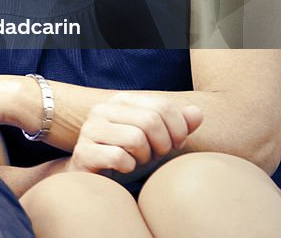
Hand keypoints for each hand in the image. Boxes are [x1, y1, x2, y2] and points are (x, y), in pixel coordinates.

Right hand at [67, 92, 202, 174]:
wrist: (96, 180)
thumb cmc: (131, 157)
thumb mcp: (158, 141)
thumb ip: (178, 125)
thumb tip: (197, 113)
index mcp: (121, 101)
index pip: (162, 105)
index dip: (178, 129)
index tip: (175, 145)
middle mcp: (102, 109)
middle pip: (151, 121)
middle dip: (162, 145)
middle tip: (156, 156)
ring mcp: (89, 129)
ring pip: (135, 138)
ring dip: (144, 157)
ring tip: (138, 161)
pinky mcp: (83, 152)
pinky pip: (118, 157)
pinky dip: (128, 168)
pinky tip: (122, 168)